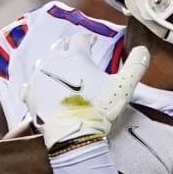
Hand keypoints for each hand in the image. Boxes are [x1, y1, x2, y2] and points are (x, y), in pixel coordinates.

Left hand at [22, 34, 149, 150]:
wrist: (74, 134)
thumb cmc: (99, 109)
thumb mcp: (124, 86)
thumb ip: (136, 65)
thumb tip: (143, 49)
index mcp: (76, 56)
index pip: (81, 39)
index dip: (89, 39)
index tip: (93, 41)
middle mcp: (54, 62)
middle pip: (59, 46)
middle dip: (67, 45)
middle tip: (74, 47)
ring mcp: (39, 78)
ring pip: (42, 62)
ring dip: (50, 61)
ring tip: (57, 65)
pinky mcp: (31, 96)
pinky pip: (29, 85)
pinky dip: (35, 84)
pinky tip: (38, 86)